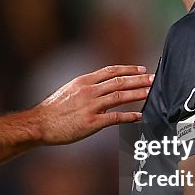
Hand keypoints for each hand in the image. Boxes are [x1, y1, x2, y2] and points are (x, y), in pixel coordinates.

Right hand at [30, 65, 152, 144]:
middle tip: (154, 79)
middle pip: (119, 81)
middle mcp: (89, 91)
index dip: (128, 69)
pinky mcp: (91, 122)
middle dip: (139, 79)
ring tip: (151, 92)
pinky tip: (139, 116)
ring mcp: (91, 106)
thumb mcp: (68, 91)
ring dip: (138, 93)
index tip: (141, 70)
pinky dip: (129, 116)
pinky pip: (115, 117)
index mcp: (83, 81)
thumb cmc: (52, 110)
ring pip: (120, 96)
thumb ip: (85, 88)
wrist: (39, 124)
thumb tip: (100, 88)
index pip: (110, 71)